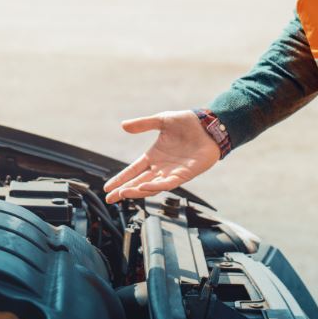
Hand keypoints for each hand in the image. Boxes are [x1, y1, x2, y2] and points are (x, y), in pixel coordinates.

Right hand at [103, 110, 219, 202]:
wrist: (209, 125)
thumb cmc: (188, 123)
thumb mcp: (161, 120)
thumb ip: (143, 124)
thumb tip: (123, 125)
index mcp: (154, 155)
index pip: (133, 170)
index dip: (121, 179)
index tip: (108, 187)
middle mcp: (161, 167)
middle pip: (138, 182)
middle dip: (124, 190)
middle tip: (110, 198)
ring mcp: (172, 172)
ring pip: (151, 186)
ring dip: (137, 190)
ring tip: (123, 194)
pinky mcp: (184, 175)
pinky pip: (168, 184)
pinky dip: (155, 186)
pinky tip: (144, 188)